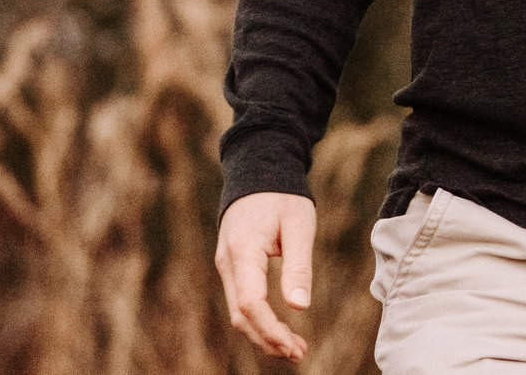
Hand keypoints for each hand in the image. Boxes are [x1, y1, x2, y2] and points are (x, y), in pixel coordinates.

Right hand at [215, 191, 314, 361]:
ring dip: (263, 333)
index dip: (271, 329)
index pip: (251, 303)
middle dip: (268, 339)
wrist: (258, 171)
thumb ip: (298, 265)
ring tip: (294, 347)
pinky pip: (240, 300)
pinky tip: (279, 328)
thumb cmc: (283, 196)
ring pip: (238, 311)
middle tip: (299, 353)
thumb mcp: (298, 226)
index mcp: (243, 251)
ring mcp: (226, 265)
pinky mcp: (231, 266)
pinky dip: (258, 319)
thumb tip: (299, 306)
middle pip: (241, 314)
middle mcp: (227, 262)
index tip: (295, 345)